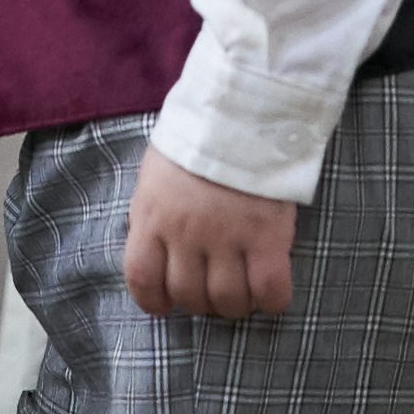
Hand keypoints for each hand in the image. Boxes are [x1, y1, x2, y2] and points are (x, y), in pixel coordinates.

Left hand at [123, 153, 300, 320]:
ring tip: (245, 291)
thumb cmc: (198, 138)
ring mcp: (226, 237)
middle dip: (202, 302)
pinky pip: (270, 289)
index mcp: (153, 216)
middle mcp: (185, 233)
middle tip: (216, 289)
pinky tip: (271, 294)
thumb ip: (155, 214)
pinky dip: (272, 301)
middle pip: (189, 295)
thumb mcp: (157, 175)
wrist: (243, 109)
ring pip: (227, 300)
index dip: (155, 301)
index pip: (142, 279)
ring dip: (236, 304)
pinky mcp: (266, 236)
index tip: (167, 303)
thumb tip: (157, 250)